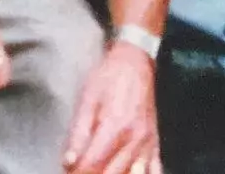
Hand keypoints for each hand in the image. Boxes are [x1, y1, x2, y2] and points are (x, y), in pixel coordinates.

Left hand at [62, 42, 160, 173]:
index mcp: (114, 127)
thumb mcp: (87, 99)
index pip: (92, 164)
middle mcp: (134, 139)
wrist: (135, 61)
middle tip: (81, 170)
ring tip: (101, 170)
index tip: (69, 170)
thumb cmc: (109, 77)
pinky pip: (154, 170)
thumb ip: (78, 134)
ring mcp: (147, 143)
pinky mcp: (154, 143)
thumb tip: (69, 162)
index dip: (77, 172)